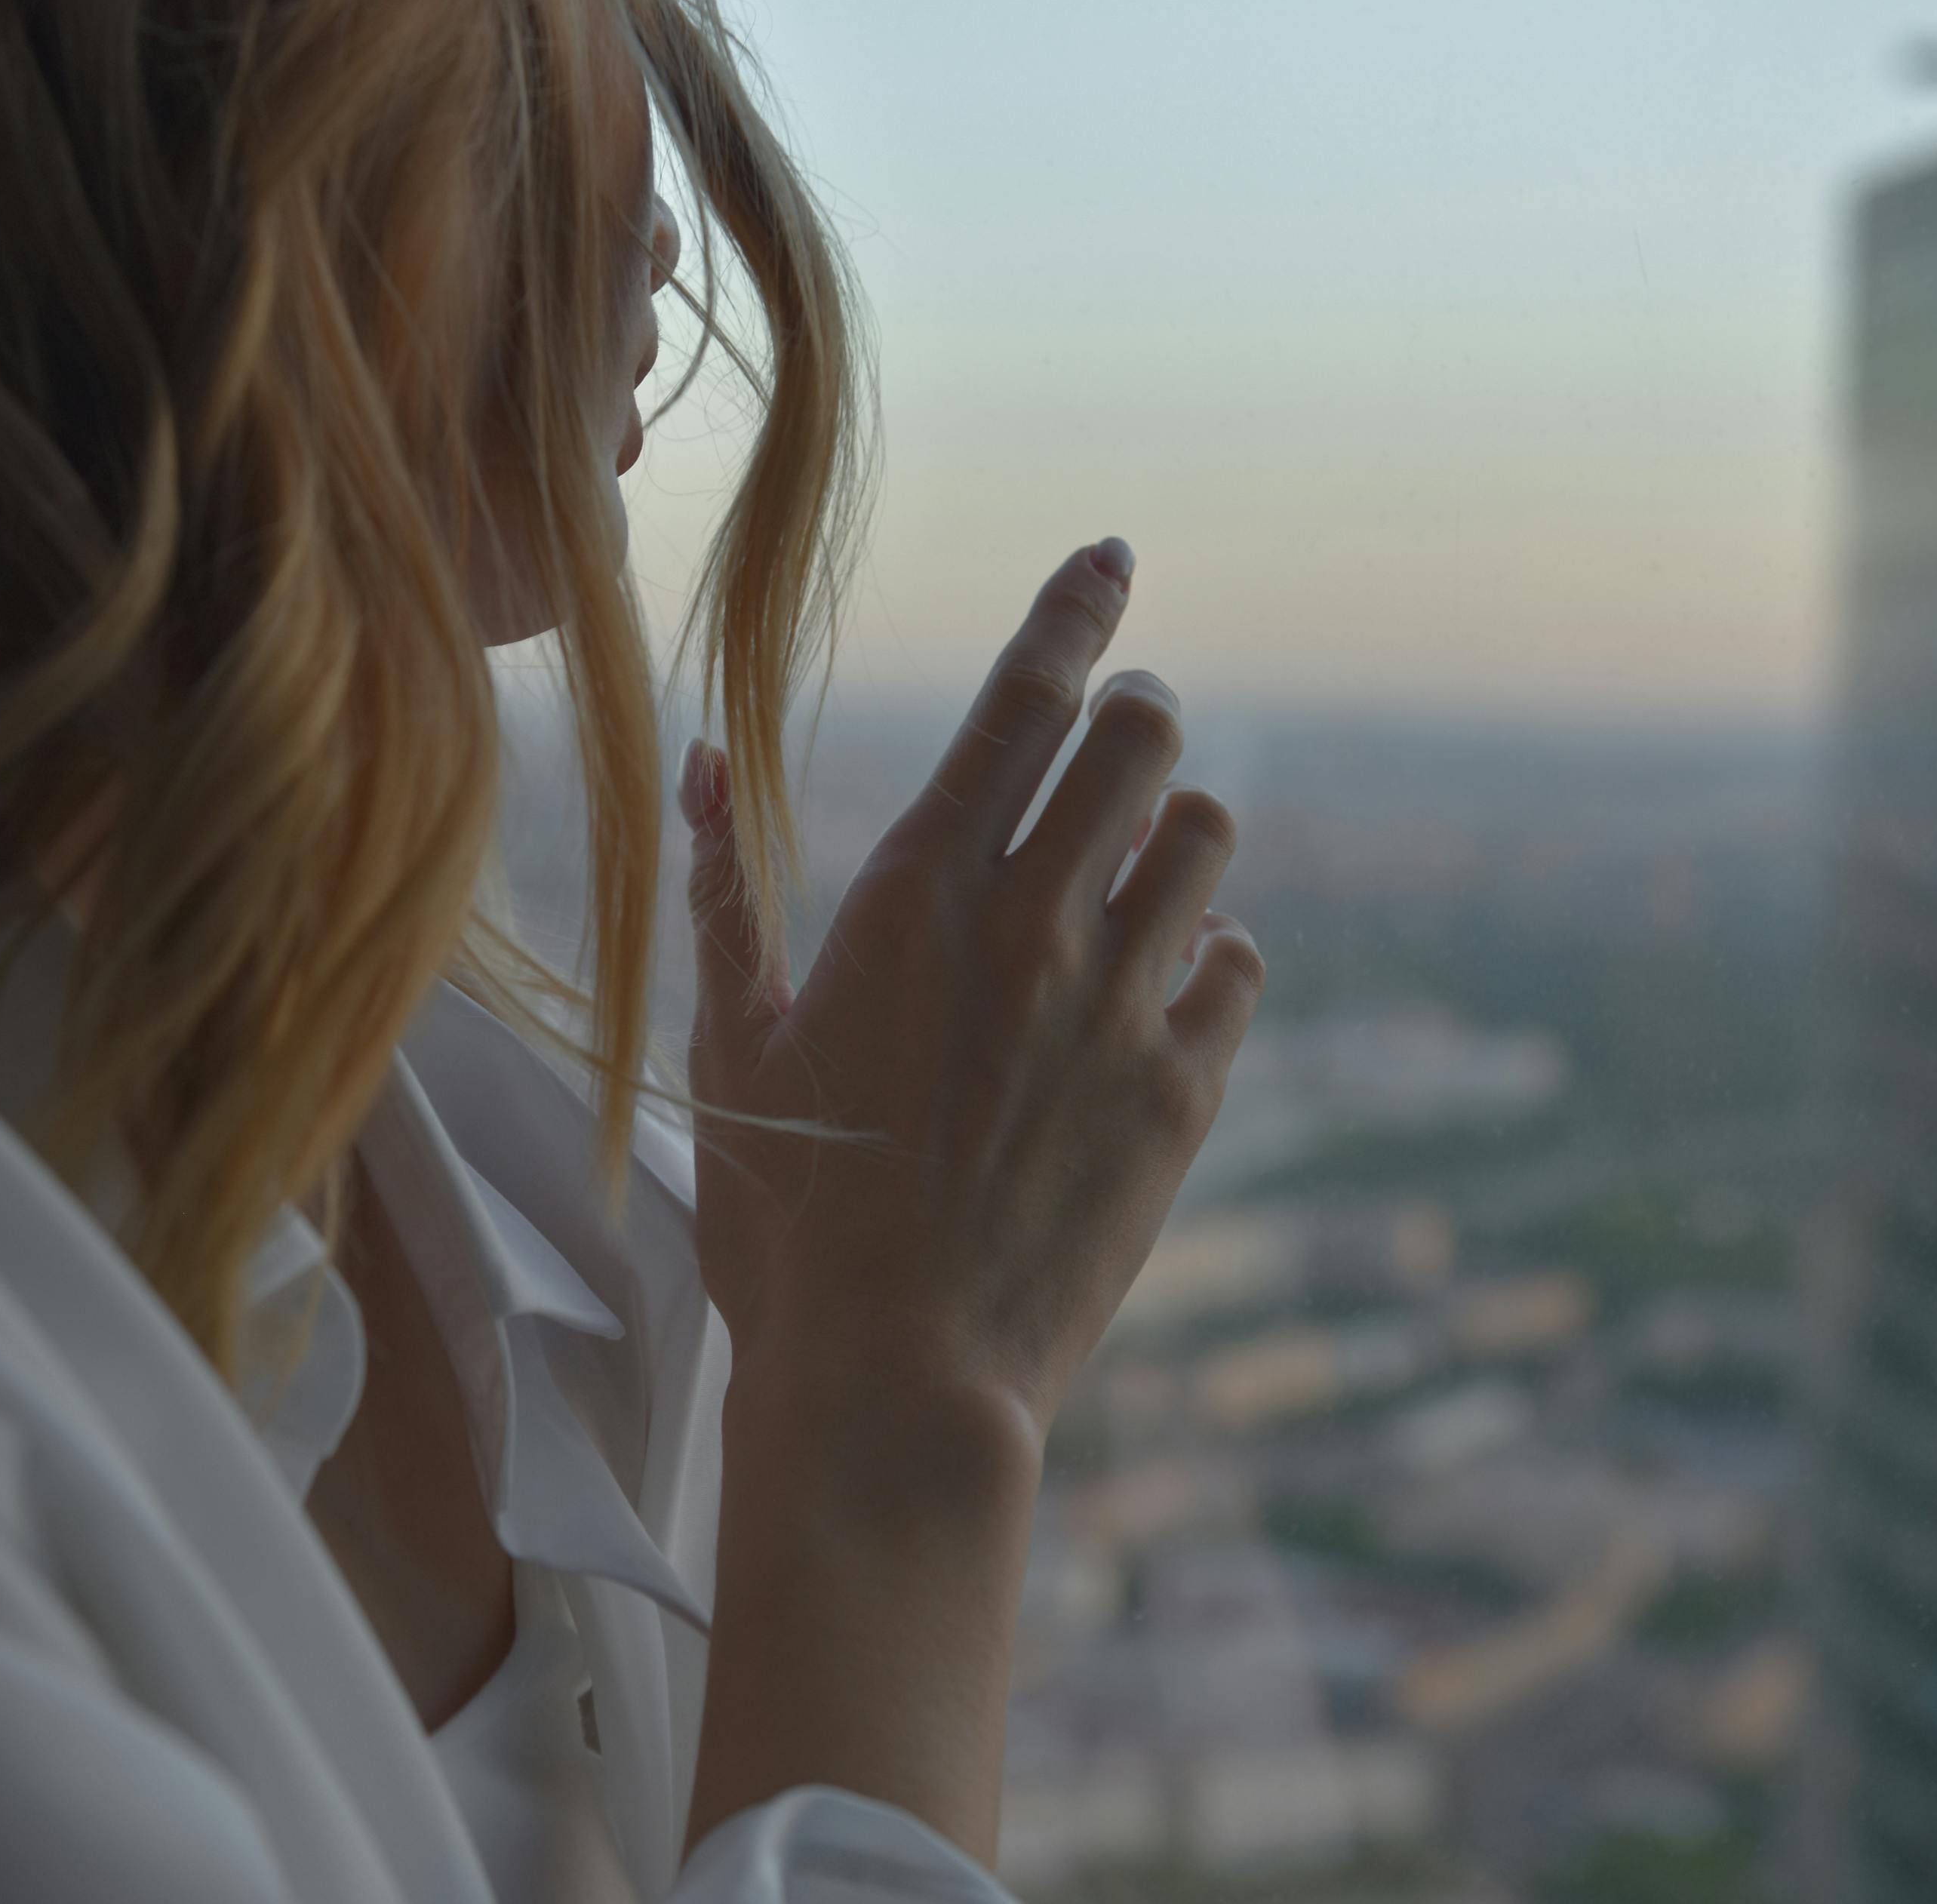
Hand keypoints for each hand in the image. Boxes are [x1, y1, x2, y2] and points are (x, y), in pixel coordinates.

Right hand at [680, 537, 1263, 1442]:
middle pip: (1143, 737)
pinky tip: (1165, 987)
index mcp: (916, 894)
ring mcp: (1120, 1006)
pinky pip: (1239, 964)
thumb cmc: (786, 1220)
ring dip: (1173, 832)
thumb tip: (697, 760)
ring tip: (1130, 876)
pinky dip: (1210, 955)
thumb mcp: (731, 1047)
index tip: (1111, 555)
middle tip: (1106, 752)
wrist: (896, 1381)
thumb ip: (721, 892)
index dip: (1076, 607)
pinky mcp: (1182, 1092)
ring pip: (1206, 837)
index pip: (1026, 697)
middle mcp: (1033, 924)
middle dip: (1131, 720)